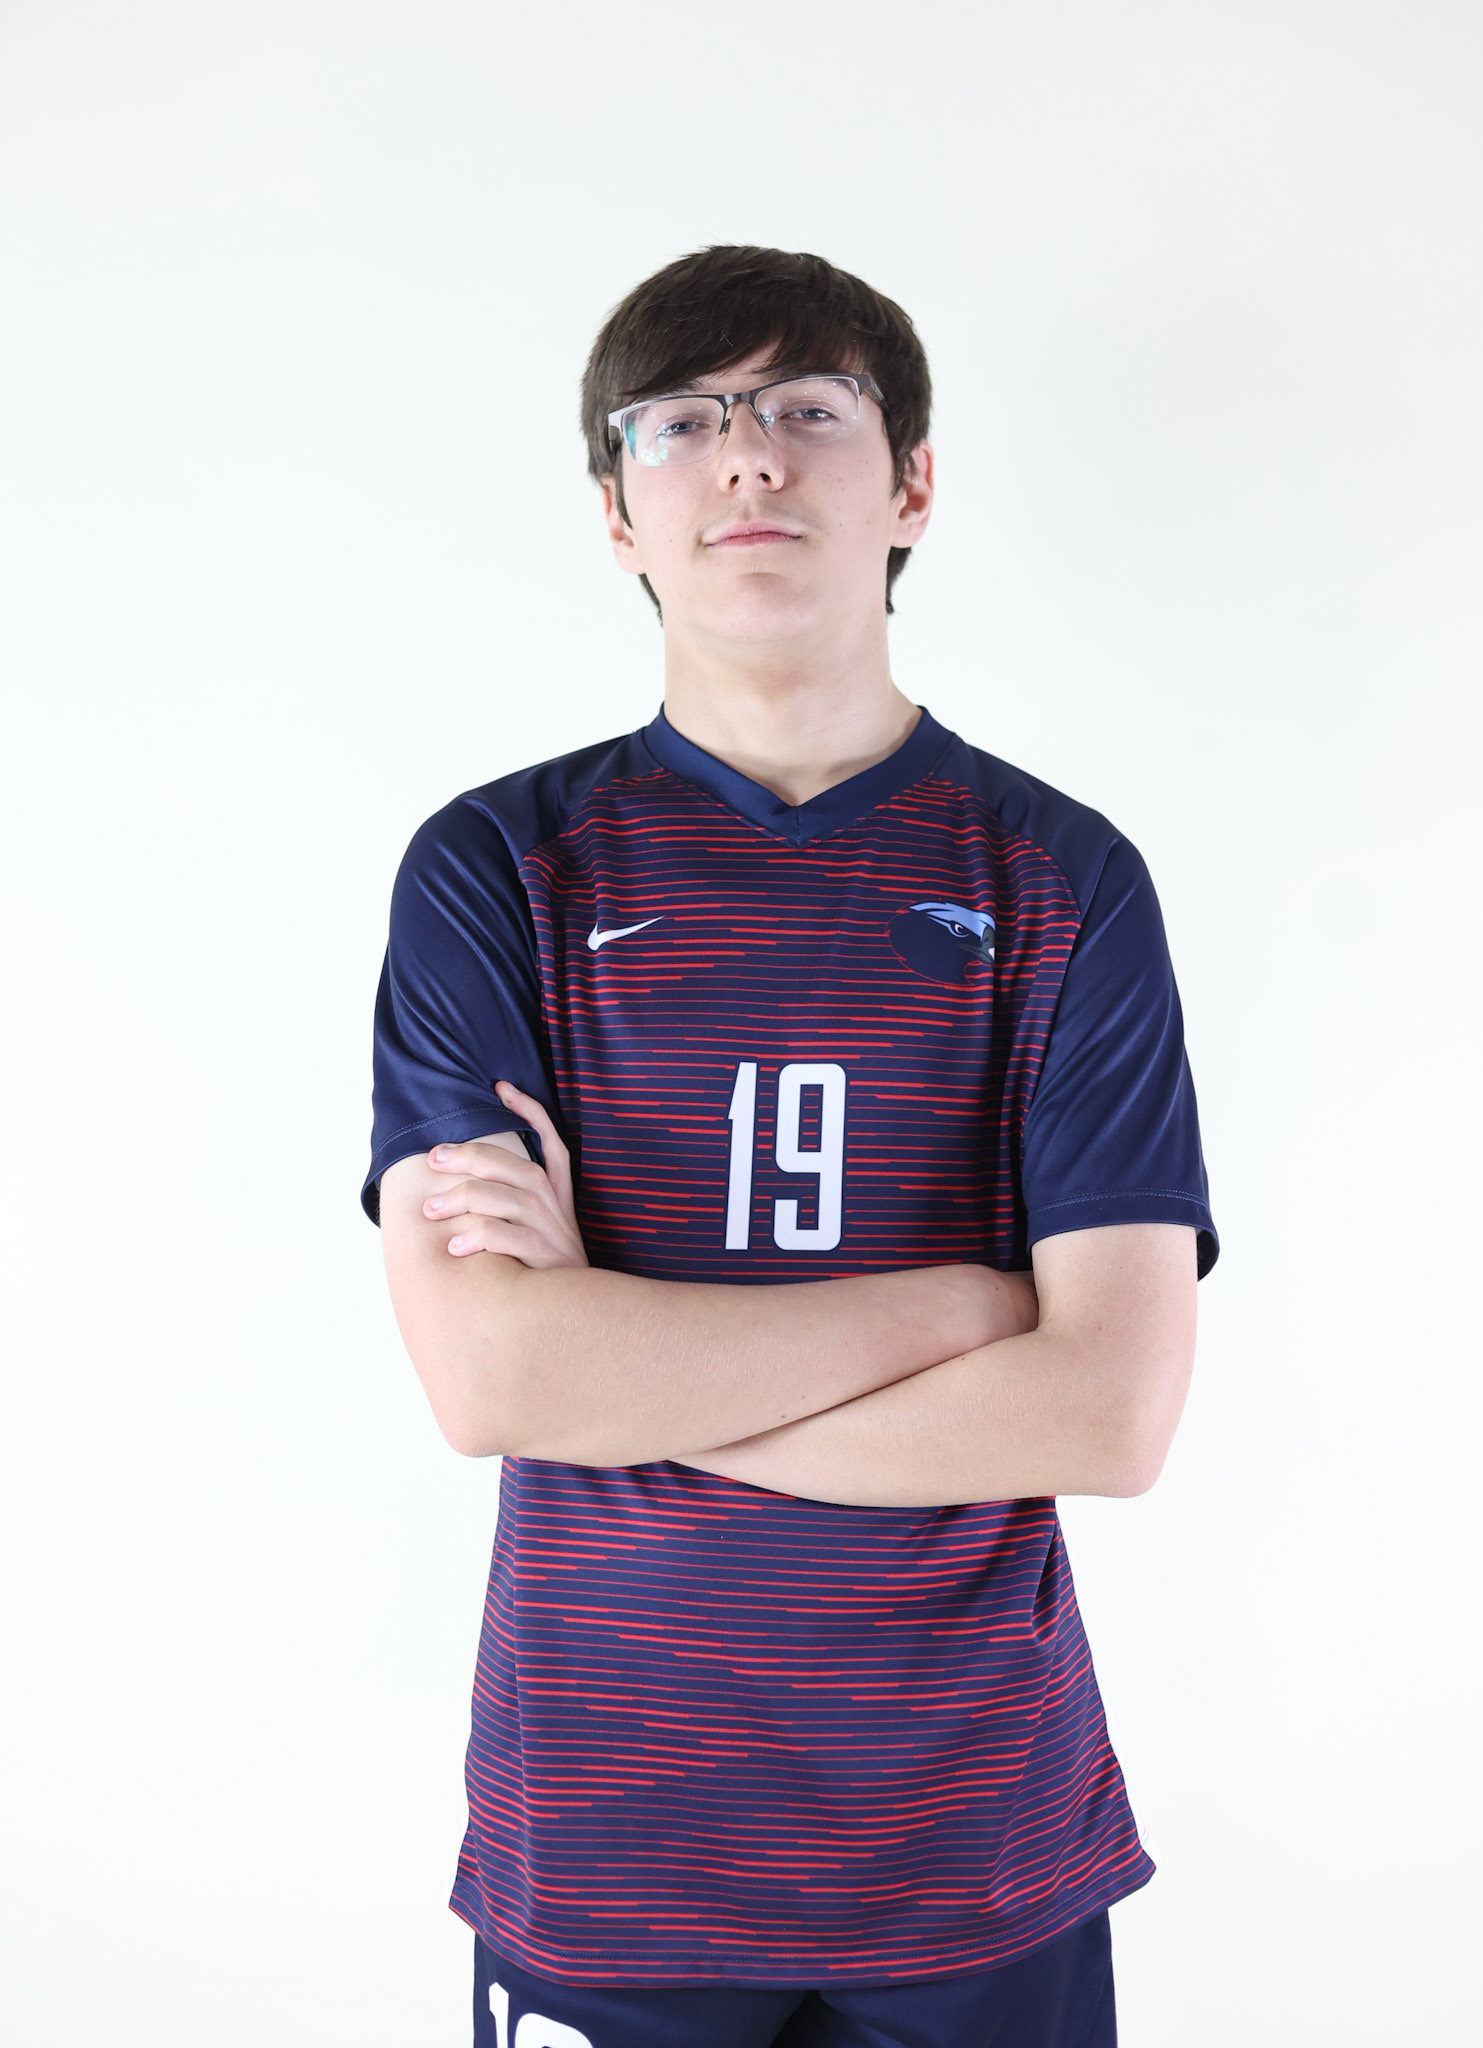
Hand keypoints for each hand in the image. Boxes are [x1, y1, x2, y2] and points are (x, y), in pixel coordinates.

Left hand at [422, 1081, 588, 1269]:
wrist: (575, 1314)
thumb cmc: (543, 1268)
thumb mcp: (536, 1228)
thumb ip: (508, 1203)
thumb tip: (461, 1184)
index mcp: (556, 1192)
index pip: (551, 1141)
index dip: (529, 1111)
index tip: (501, 1087)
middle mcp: (555, 1205)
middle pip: (513, 1165)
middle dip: (469, 1155)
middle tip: (433, 1158)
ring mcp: (551, 1229)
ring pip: (503, 1198)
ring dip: (461, 1200)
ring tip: (430, 1210)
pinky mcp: (544, 1257)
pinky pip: (504, 1237)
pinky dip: (476, 1238)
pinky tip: (454, 1248)